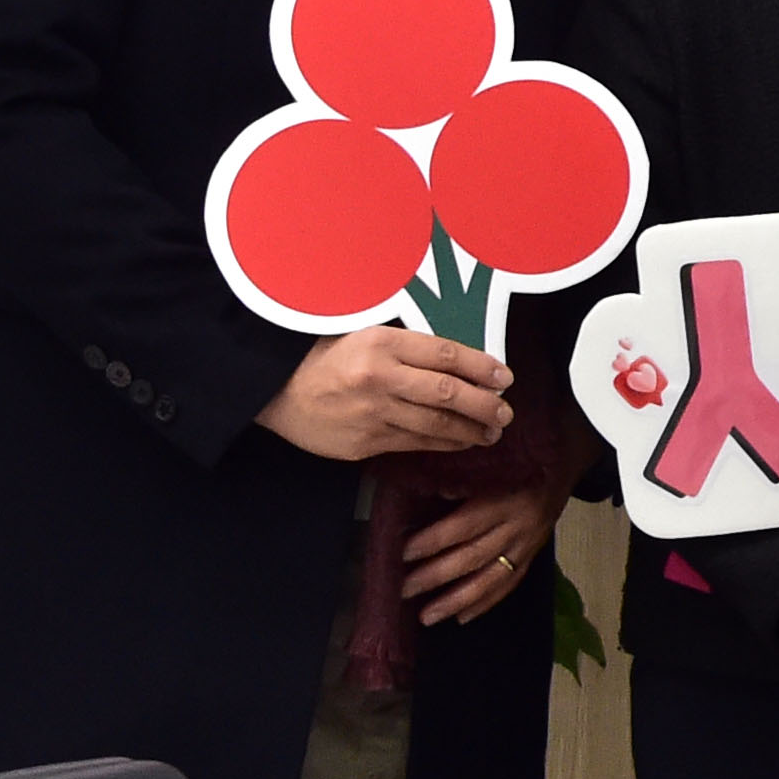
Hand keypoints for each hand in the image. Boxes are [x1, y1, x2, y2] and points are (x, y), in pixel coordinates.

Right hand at [257, 329, 510, 460]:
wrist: (273, 391)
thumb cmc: (323, 357)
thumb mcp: (363, 335)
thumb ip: (407, 346)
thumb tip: (461, 360)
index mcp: (382, 343)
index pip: (447, 355)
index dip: (482, 367)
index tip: (504, 376)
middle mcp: (380, 378)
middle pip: (448, 393)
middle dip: (485, 405)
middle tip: (506, 411)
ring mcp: (372, 414)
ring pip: (435, 425)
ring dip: (471, 430)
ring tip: (492, 431)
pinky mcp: (364, 443)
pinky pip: (414, 444)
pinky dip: (443, 444)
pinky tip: (461, 442)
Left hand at [400, 480, 567, 625]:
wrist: (563, 468)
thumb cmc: (518, 463)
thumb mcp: (491, 464)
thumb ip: (462, 480)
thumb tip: (425, 494)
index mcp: (506, 498)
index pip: (465, 525)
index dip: (434, 540)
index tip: (404, 552)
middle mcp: (518, 527)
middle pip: (474, 557)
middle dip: (436, 576)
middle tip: (405, 590)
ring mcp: (527, 546)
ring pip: (491, 579)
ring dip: (457, 600)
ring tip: (426, 617)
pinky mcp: (532, 558)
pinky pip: (508, 586)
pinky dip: (484, 603)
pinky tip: (461, 617)